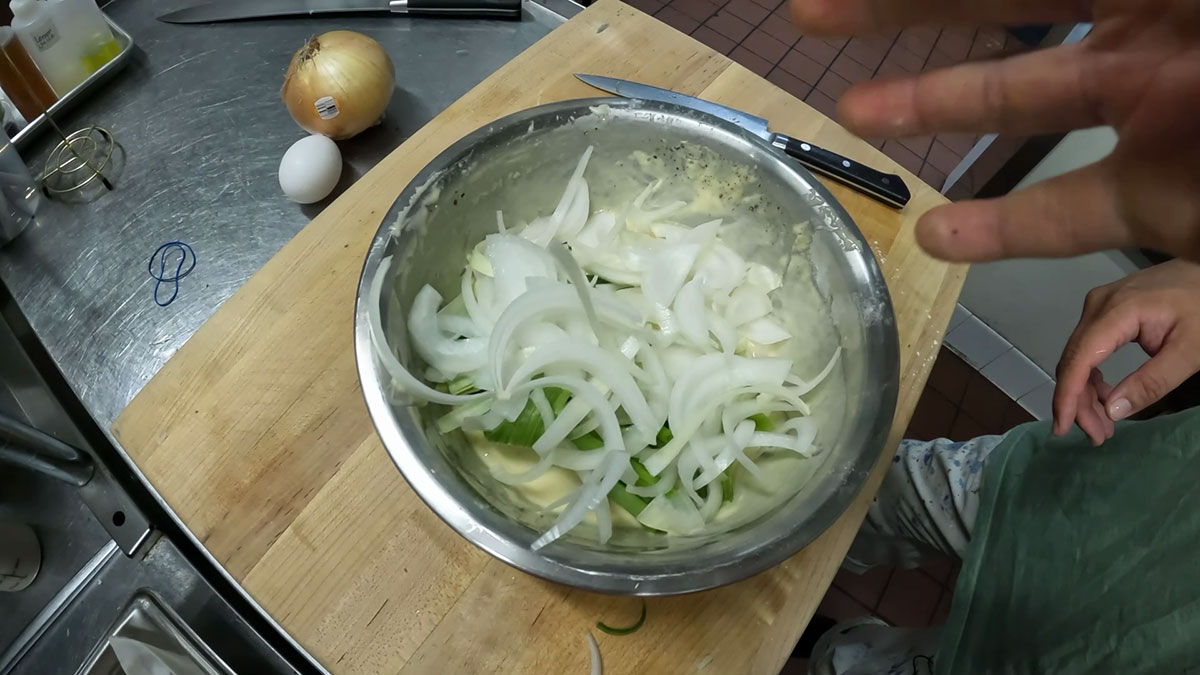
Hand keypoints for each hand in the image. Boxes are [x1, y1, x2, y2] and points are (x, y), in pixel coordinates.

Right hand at [788, 0, 1199, 263]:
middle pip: (997, 7)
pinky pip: (1066, 216)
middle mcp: (1142, 29)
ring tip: (851, 113)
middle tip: (812, 15)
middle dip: (900, 11)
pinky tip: (935, 237)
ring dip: (927, 106)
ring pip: (1018, 105)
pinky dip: (998, 230)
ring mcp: (1148, 114)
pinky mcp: (1159, 201)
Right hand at [1054, 260, 1199, 443]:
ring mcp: (1098, 306)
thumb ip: (1152, 382)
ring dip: (1085, 392)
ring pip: (1078, 357)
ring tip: (1103, 424)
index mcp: (1116, 312)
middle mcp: (1097, 306)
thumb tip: (1112, 411)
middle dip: (1079, 403)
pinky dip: (1092, 375)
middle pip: (1073, 361)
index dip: (1067, 397)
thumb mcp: (1189, 350)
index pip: (1079, 360)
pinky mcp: (1105, 310)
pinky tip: (1106, 396)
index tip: (1062, 428)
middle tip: (1098, 436)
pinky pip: (1088, 347)